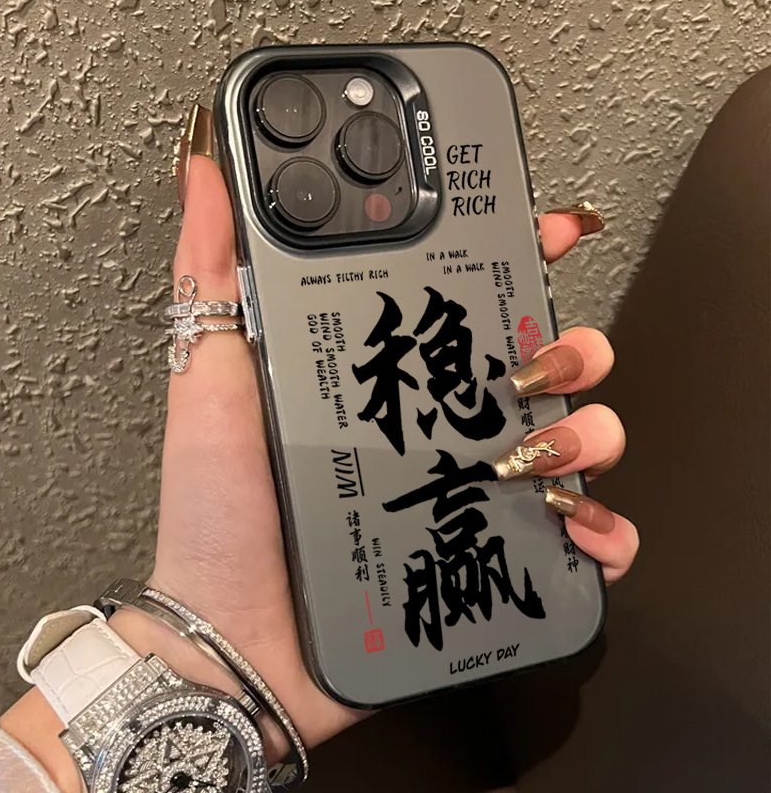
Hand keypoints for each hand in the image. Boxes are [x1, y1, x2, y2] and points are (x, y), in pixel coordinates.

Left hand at [147, 156, 637, 746]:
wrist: (233, 634)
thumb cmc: (218, 510)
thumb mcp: (210, 376)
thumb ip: (211, 274)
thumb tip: (204, 170)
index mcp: (386, 374)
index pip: (465, 298)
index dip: (515, 255)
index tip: (543, 229)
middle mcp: (435, 425)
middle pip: (541, 364)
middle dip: (571, 345)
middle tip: (537, 362)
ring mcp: (468, 492)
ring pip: (574, 440)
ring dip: (591, 430)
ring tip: (542, 449)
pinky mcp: (485, 557)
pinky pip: (572, 538)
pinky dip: (600, 529)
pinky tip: (582, 525)